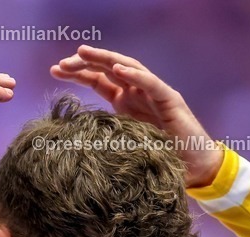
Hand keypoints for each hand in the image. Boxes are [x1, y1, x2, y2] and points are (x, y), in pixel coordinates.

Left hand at [50, 45, 222, 187]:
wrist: (195, 169)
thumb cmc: (160, 160)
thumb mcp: (124, 149)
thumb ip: (104, 141)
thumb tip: (70, 148)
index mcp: (124, 103)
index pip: (97, 80)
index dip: (76, 73)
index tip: (53, 71)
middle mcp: (137, 93)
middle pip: (107, 70)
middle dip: (83, 63)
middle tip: (61, 64)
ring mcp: (154, 94)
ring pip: (127, 68)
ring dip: (105, 59)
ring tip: (83, 53)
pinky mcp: (171, 100)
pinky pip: (151, 84)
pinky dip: (135, 75)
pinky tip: (118, 69)